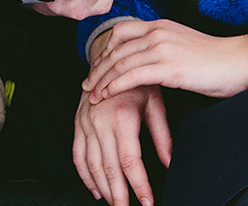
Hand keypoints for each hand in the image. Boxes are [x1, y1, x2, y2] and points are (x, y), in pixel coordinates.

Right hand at [73, 84, 170, 205]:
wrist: (110, 56)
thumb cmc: (136, 77)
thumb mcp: (155, 103)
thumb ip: (162, 136)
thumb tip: (170, 162)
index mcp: (121, 117)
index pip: (130, 161)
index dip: (139, 185)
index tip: (147, 202)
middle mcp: (99, 123)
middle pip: (109, 169)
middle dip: (120, 195)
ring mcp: (85, 124)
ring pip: (91, 166)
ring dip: (103, 189)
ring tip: (116, 204)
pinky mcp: (78, 125)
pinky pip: (77, 156)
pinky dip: (84, 176)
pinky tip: (95, 189)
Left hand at [83, 19, 247, 102]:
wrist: (241, 62)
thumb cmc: (216, 60)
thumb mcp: (183, 46)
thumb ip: (162, 48)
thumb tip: (146, 62)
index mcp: (161, 25)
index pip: (120, 32)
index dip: (103, 49)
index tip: (95, 67)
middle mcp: (158, 31)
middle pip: (115, 48)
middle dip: (97, 67)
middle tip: (87, 83)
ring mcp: (163, 47)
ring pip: (120, 62)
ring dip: (102, 80)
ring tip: (92, 94)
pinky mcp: (169, 67)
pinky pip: (132, 76)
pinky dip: (114, 86)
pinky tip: (106, 95)